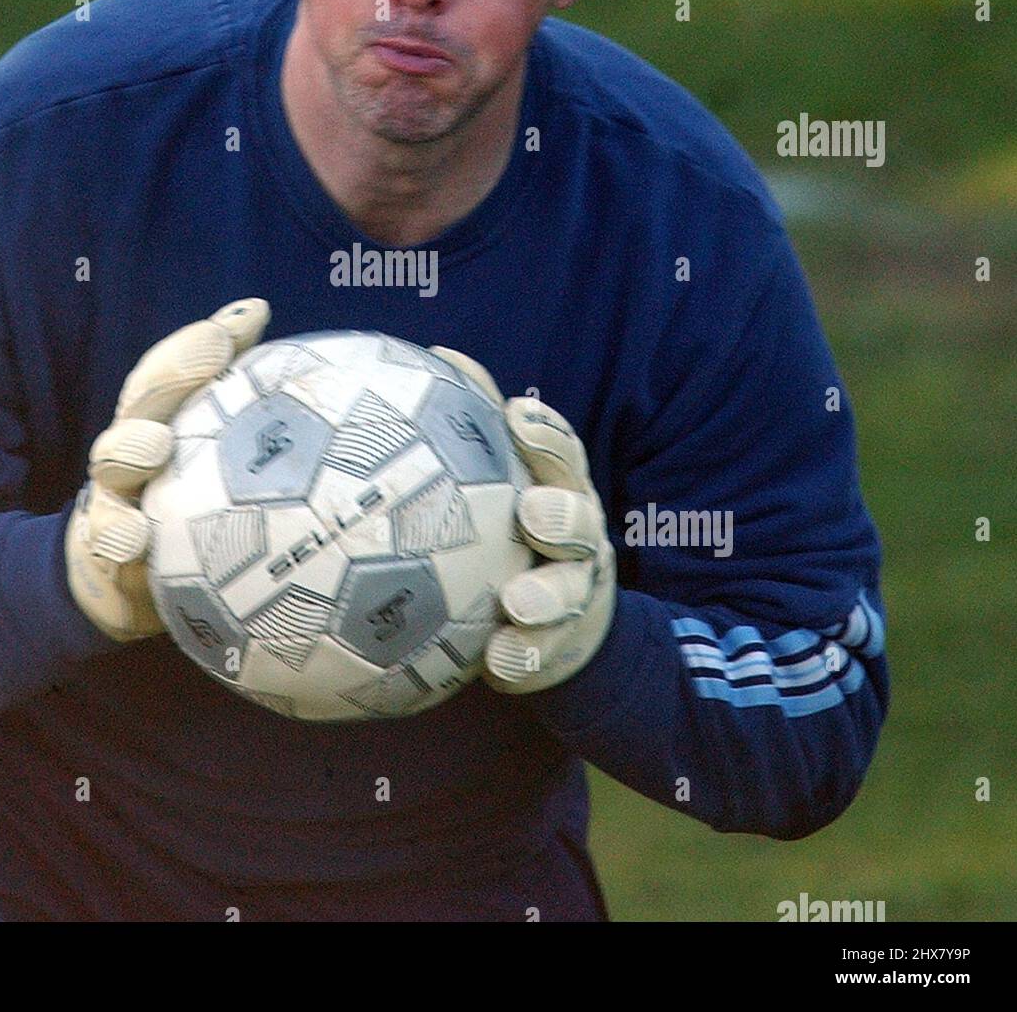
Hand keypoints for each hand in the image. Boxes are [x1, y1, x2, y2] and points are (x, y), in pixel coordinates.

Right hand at [66, 298, 269, 640]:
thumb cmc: (185, 504)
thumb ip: (243, 400)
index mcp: (159, 419)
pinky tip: (133, 537)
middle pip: (145, 400)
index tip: (242, 323)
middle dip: (174, 373)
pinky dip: (115, 537)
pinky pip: (102, 544)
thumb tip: (274, 328)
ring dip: (130, 450)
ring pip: (113, 465)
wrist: (120, 578)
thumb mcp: (213, 454)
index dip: (203, 343)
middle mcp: (131, 448)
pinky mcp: (100, 553)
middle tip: (211, 350)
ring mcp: (111, 495)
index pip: (176, 369)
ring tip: (155, 445)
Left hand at [430, 348, 616, 693]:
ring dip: (545, 597)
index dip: (546, 435)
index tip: (517, 415)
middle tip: (532, 512)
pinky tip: (499, 661)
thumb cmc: (515, 529)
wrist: (560, 624)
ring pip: (567, 593)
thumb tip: (437, 355)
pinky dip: (523, 657)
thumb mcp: (505, 475)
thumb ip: (478, 424)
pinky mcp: (558, 646)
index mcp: (561, 491)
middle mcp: (577, 540)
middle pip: (580, 523)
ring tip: (517, 602)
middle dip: (563, 516)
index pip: (561, 456)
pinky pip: (542, 654)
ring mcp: (572, 594)